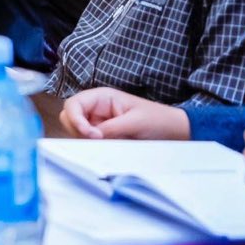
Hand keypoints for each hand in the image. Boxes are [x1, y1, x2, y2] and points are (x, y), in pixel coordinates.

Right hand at [59, 88, 190, 139]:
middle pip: (69, 117)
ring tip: (108, 143)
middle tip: (97, 141)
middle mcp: (95, 108)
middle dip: (78, 130)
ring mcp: (97, 122)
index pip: (73, 104)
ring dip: (85, 139)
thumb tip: (90, 136)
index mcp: (101, 97)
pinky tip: (108, 146)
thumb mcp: (135, 123)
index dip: (75, 119)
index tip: (90, 134)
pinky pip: (87, 141)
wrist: (175, 131)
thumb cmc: (158, 120)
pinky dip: (92, 146)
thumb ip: (110, 128)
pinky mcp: (102, 135)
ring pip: (75, 131)